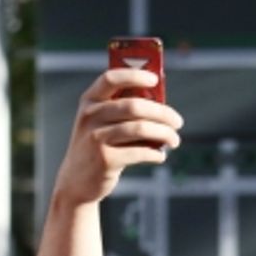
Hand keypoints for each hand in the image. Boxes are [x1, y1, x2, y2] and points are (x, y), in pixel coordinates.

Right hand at [53, 70, 183, 204]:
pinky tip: (160, 156)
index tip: (155, 79)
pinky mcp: (105, 160)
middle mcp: (90, 116)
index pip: (111, 78)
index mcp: (89, 100)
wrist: (76, 181)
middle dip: (162, 113)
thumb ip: (121, 110)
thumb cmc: (97, 146)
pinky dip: (155, 154)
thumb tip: (160, 105)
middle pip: (134, 106)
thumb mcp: (100, 123)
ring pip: (140, 129)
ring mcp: (96, 138)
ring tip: (175, 141)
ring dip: (164, 134)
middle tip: (178, 122)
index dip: (134, 75)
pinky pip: (139, 152)